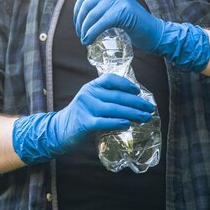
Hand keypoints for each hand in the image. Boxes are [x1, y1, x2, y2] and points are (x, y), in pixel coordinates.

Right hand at [12, 74, 154, 163]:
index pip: (110, 79)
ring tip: (145, 118)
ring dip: (132, 113)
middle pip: (117, 96)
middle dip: (136, 103)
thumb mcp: (93, 102)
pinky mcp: (84, 123)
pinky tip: (127, 124)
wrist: (60, 130)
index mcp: (91, 87)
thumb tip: (135, 102)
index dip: (126, 84)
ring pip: (113, 109)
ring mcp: (86, 108)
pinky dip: (117, 123)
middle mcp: (88, 94)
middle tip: (149, 108)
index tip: (138, 92)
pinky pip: (104, 122)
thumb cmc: (83, 116)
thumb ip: (108, 99)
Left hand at [73, 0, 209, 71]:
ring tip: (84, 40)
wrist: (155, 34)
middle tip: (81, 35)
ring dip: (85, 29)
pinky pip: (101, 22)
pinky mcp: (123, 11)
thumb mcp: (117, 14)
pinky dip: (92, 33)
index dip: (77, 10)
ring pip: (93, 15)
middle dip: (80, 22)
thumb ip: (104, 12)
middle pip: (87, 5)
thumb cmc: (136, 28)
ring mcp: (120, 0)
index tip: (78, 25)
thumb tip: (83, 21)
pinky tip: (89, 40)